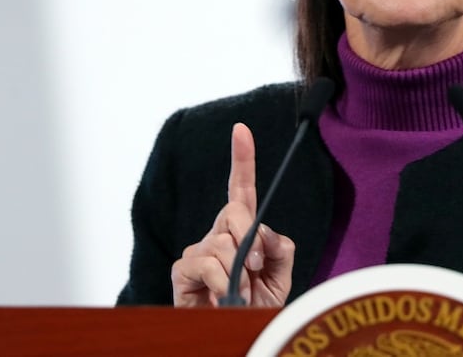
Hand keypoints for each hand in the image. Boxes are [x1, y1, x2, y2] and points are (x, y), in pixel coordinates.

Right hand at [170, 123, 294, 306]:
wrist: (241, 333)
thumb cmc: (258, 305)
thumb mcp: (281, 275)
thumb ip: (280, 247)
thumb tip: (263, 232)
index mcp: (241, 229)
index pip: (240, 188)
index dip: (242, 159)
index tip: (242, 130)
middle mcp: (216, 233)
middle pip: (234, 211)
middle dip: (250, 236)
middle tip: (256, 266)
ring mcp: (197, 249)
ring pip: (223, 242)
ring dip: (239, 272)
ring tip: (241, 292)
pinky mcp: (182, 269)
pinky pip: (206, 263)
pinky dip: (222, 281)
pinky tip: (225, 296)